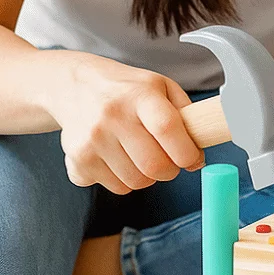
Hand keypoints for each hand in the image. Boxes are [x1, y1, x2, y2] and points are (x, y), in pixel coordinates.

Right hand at [46, 51, 204, 194]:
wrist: (76, 86)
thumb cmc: (126, 89)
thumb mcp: (161, 87)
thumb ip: (186, 116)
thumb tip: (197, 158)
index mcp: (139, 94)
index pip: (167, 128)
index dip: (186, 152)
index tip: (192, 158)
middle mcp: (112, 115)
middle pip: (153, 165)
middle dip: (169, 170)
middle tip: (168, 159)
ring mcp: (92, 140)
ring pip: (135, 182)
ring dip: (146, 176)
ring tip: (139, 153)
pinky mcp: (78, 160)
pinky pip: (114, 187)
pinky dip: (122, 179)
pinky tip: (117, 157)